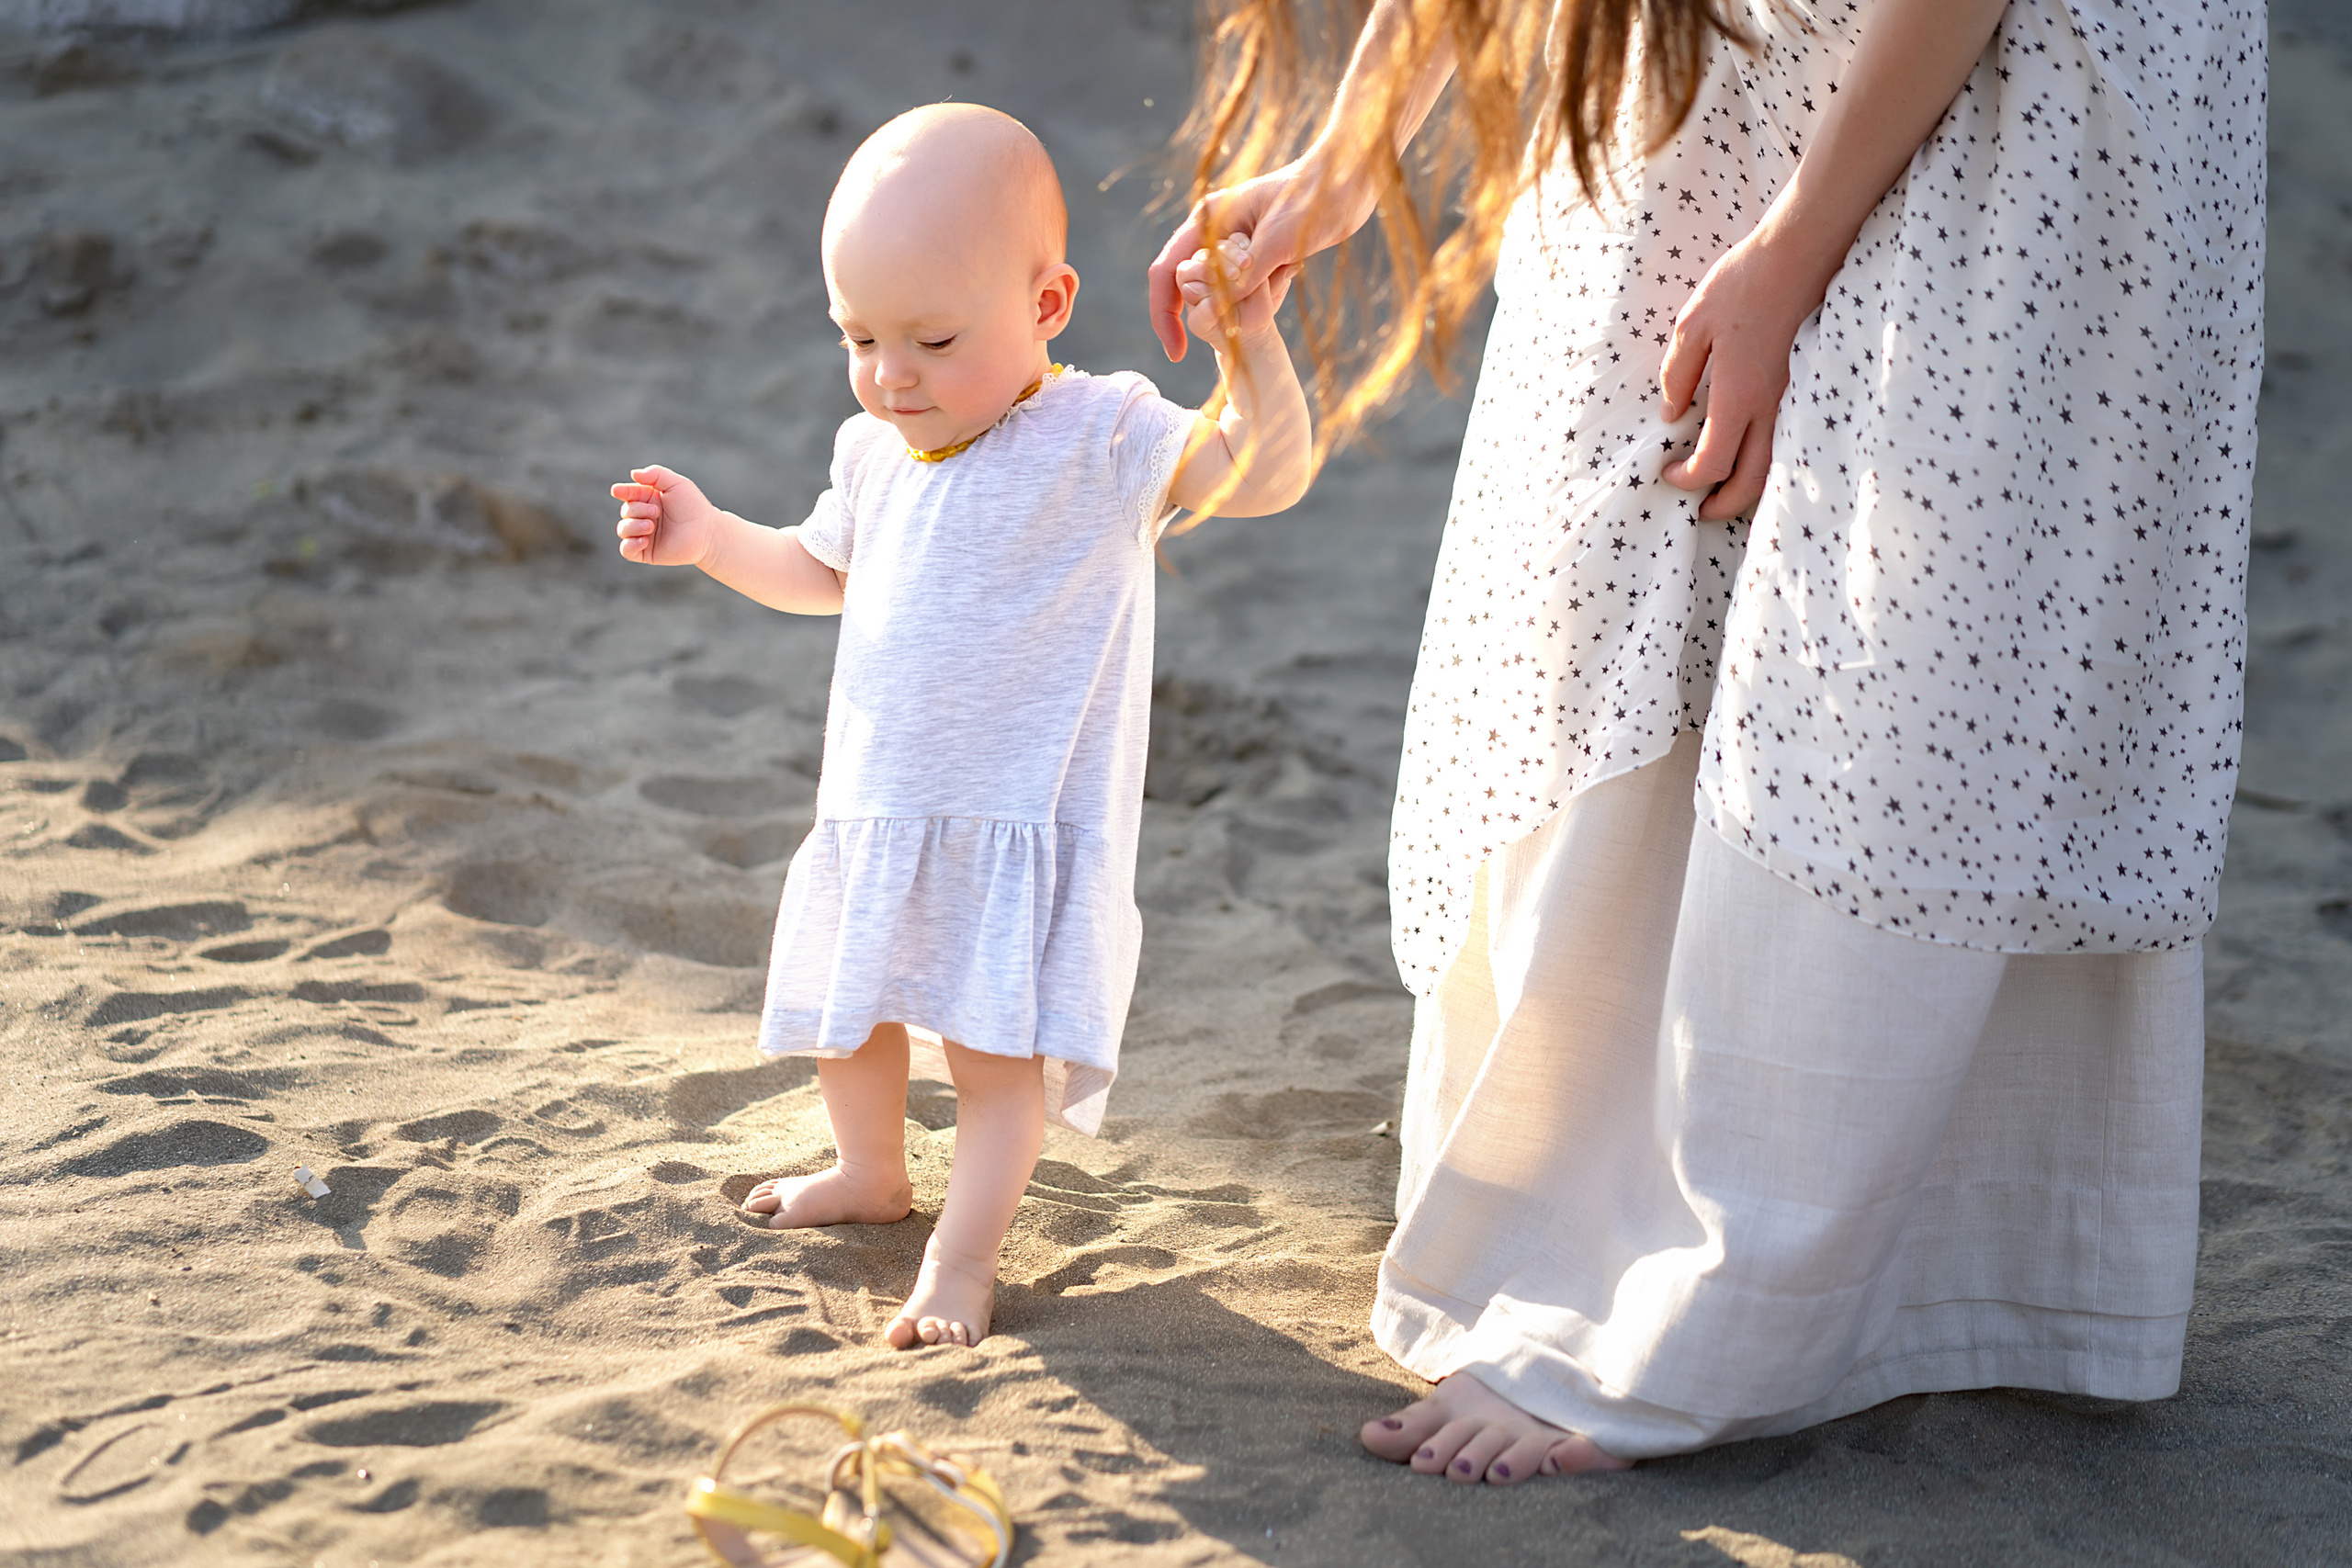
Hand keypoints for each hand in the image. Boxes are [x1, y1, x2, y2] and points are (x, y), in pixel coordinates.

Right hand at [610, 464, 719, 565]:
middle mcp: (644, 516)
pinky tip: (644, 541)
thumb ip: (656, 474)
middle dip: (637, 510)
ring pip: (623, 529)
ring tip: (650, 527)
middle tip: (657, 512)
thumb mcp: (676, 483)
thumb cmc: (694, 506)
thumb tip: (633, 474)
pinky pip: (626, 550)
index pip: (628, 493)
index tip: (617, 491)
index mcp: (649, 499)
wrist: (707, 533)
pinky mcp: (646, 552)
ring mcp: (644, 534)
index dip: (622, 491)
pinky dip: (630, 545)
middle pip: (625, 511)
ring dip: (633, 526)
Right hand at [1148, 153, 1367, 361]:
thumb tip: (1216, 309)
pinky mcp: (1256, 255)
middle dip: (1218, 304)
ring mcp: (1234, 245)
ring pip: (1221, 292)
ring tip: (1285, 271)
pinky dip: (1263, 295)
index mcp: (1207, 220)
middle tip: (1269, 281)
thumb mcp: (1277, 240)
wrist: (1348, 180)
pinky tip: (1291, 271)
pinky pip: (1246, 289)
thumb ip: (1246, 276)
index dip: (1164, 314)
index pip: (1166, 272)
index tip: (1176, 351)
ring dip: (1246, 301)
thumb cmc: (1313, 198)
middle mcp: (1213, 232)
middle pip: (1192, 286)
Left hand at [1657, 230, 1821, 521]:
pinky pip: (1788, 440)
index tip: (1666, 472)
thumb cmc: (1744, 283)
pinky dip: (1767, 462)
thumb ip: (1678, 375)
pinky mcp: (1804, 386)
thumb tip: (1671, 415)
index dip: (1686, 480)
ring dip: (1748, 489)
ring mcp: (1793, 399)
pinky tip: (1749, 453)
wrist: (1801, 253)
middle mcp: (1770, 407)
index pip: (1712, 463)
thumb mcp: (1692, 326)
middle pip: (1751, 482)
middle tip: (1699, 511)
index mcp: (1738, 396)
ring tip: (1722, 490)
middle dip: (1723, 506)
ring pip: (1776, 466)